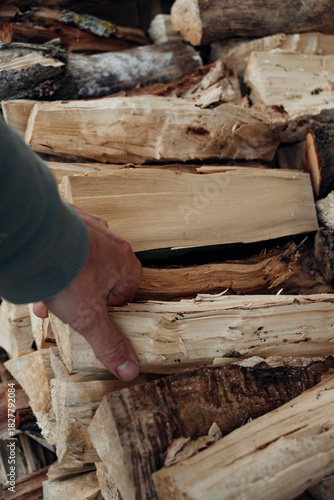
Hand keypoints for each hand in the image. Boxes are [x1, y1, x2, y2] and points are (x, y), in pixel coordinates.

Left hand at [33, 205, 141, 380]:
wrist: (36, 240)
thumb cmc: (67, 272)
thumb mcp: (89, 318)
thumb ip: (110, 343)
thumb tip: (129, 368)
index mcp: (123, 260)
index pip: (130, 284)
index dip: (116, 302)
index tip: (101, 312)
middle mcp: (108, 239)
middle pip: (104, 273)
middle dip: (86, 294)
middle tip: (71, 306)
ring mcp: (87, 225)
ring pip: (82, 258)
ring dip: (68, 278)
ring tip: (47, 294)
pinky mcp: (66, 218)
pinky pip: (65, 242)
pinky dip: (55, 258)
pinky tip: (40, 272)